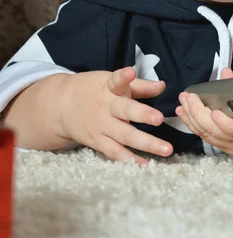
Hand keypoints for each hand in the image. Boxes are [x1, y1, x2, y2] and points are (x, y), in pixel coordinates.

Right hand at [58, 67, 172, 165]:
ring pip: (124, 136)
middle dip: (142, 114)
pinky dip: (130, 160)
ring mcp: (101, 126)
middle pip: (125, 111)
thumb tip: (163, 86)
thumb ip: (139, 86)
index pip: (116, 81)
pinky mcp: (98, 142)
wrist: (61, 106)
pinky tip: (147, 165)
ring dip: (146, 143)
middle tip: (159, 118)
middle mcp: (106, 107)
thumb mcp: (112, 82)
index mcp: (109, 88)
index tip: (129, 72)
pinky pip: (115, 152)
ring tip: (166, 150)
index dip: (123, 77)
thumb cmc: (94, 90)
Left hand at [176, 68, 232, 158]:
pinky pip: (206, 137)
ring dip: (191, 118)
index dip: (224, 123)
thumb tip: (225, 73)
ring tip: (182, 103)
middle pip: (215, 132)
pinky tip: (184, 114)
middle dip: (198, 114)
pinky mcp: (224, 149)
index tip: (214, 111)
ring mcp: (231, 147)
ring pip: (207, 135)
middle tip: (187, 97)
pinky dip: (193, 125)